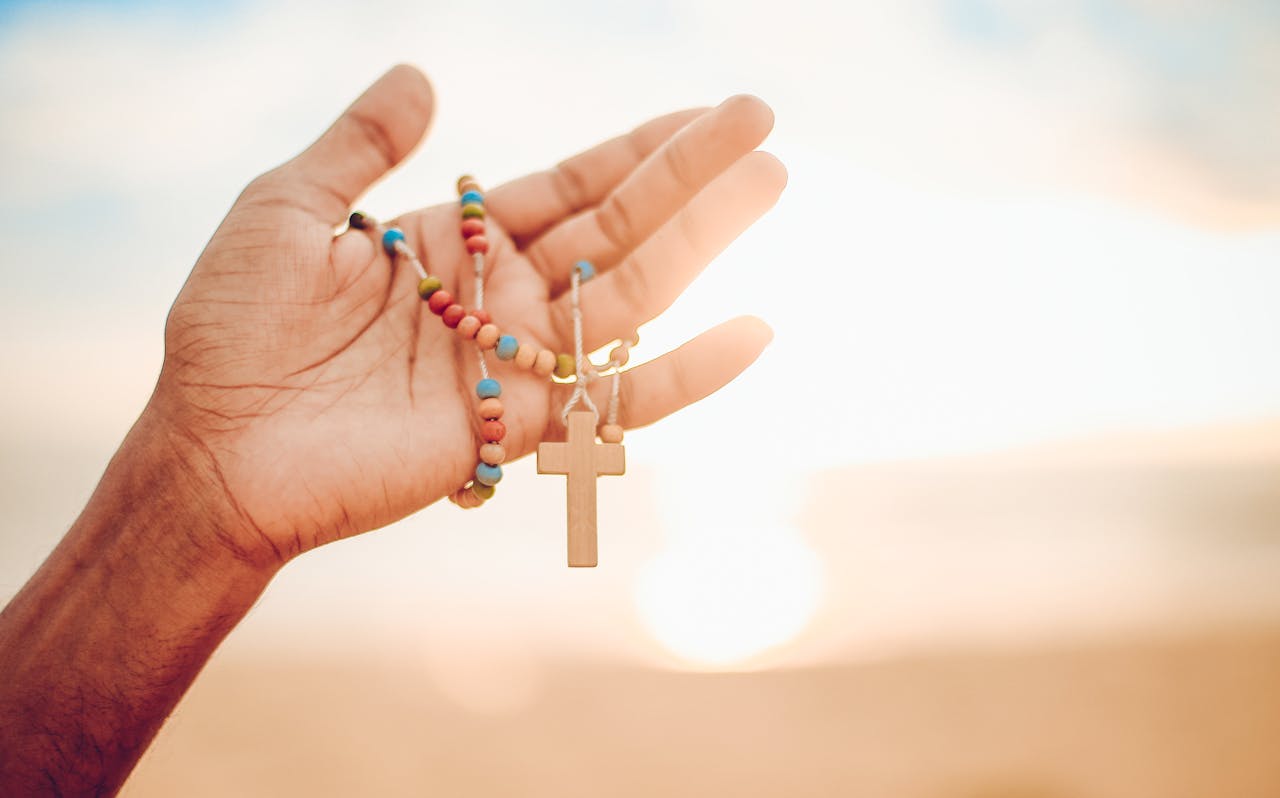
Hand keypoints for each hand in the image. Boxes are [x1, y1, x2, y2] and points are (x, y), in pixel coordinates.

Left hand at [155, 65, 785, 564]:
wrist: (213, 449)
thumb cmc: (232, 330)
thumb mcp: (286, 209)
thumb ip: (358, 144)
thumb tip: (422, 74)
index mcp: (454, 242)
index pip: (569, 186)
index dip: (636, 148)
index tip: (703, 111)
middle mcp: (499, 297)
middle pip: (617, 229)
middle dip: (689, 176)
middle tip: (761, 126)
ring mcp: (514, 361)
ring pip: (630, 293)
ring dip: (702, 241)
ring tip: (768, 181)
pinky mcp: (518, 426)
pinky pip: (618, 401)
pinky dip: (687, 374)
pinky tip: (752, 333)